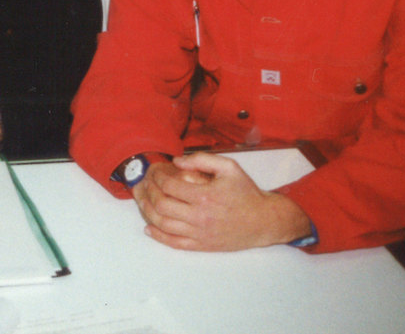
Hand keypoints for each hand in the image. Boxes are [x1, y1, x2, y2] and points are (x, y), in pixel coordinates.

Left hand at [130, 152, 311, 250]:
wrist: (263, 221)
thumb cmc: (246, 193)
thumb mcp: (229, 167)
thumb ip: (202, 159)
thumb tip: (177, 161)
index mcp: (205, 196)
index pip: (169, 186)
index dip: (156, 177)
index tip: (154, 172)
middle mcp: (200, 217)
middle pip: (161, 205)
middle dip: (147, 192)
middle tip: (143, 184)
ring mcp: (200, 233)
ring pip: (163, 224)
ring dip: (147, 211)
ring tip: (141, 201)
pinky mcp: (201, 246)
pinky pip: (174, 243)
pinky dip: (158, 235)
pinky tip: (149, 227)